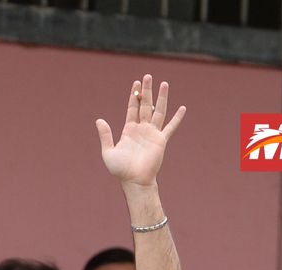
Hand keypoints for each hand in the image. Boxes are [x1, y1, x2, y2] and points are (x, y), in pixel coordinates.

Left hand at [96, 75, 185, 189]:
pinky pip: (170, 127)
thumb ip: (105, 135)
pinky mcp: (161, 140)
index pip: (132, 108)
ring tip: (164, 83)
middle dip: (146, 91)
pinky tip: (182, 108)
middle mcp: (141, 129)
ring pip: (158, 111)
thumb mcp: (108, 151)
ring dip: (161, 98)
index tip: (136, 83)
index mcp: (128, 130)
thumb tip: (99, 120)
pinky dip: (177, 118)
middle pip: (145, 105)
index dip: (133, 96)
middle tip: (148, 76)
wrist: (134, 180)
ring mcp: (152, 134)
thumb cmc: (120, 169)